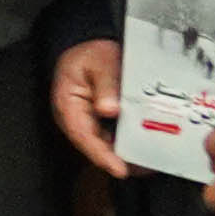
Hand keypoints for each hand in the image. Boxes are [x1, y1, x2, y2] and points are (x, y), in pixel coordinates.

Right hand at [48, 39, 130, 178]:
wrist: (89, 47)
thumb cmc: (90, 54)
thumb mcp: (100, 62)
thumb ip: (106, 84)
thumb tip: (109, 109)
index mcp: (68, 105)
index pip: (83, 135)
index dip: (101, 154)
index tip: (118, 168)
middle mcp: (75, 118)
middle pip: (94, 145)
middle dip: (117, 159)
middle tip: (142, 168)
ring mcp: (86, 121)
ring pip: (104, 144)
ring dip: (124, 154)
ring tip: (147, 163)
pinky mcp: (98, 121)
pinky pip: (111, 136)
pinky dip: (127, 143)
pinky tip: (144, 147)